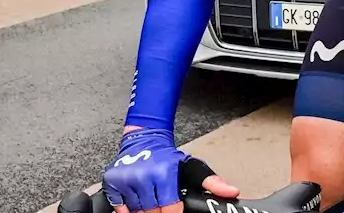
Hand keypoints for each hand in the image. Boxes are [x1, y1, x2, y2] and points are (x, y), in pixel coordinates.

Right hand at [103, 129, 236, 212]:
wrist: (144, 138)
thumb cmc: (168, 156)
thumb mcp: (192, 167)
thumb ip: (212, 182)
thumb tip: (232, 192)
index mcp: (164, 174)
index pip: (170, 210)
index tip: (174, 210)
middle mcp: (143, 176)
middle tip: (162, 204)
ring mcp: (126, 179)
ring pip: (135, 212)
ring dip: (143, 211)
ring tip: (151, 201)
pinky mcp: (112, 181)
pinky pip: (118, 207)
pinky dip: (126, 209)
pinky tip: (135, 202)